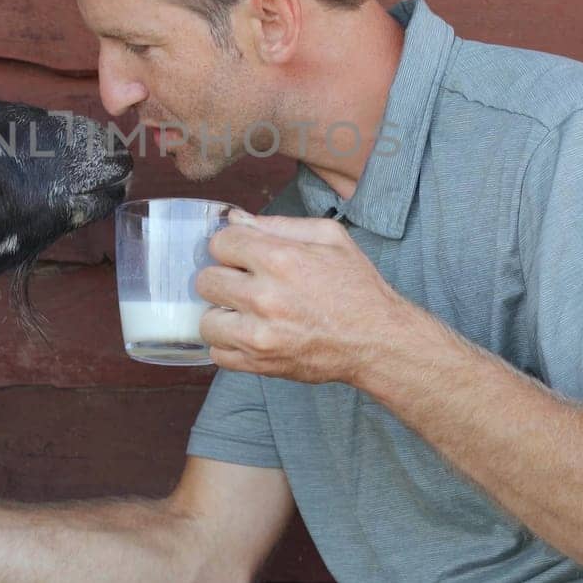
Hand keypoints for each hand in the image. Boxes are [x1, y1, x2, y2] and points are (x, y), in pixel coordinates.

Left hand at [196, 209, 415, 384]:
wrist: (376, 341)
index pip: (220, 242)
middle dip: (223, 278)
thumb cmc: (356, 287)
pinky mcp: (260, 364)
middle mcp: (264, 297)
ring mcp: (259, 335)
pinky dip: (228, 344)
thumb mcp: (329, 237)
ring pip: (205, 319)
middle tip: (243, 283)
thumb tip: (235, 218)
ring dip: (221, 314)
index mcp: (280, 259)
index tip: (242, 255)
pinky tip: (248, 334)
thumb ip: (278, 224)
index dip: (231, 246)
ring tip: (243, 312)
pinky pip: (217, 353)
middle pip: (206, 280)